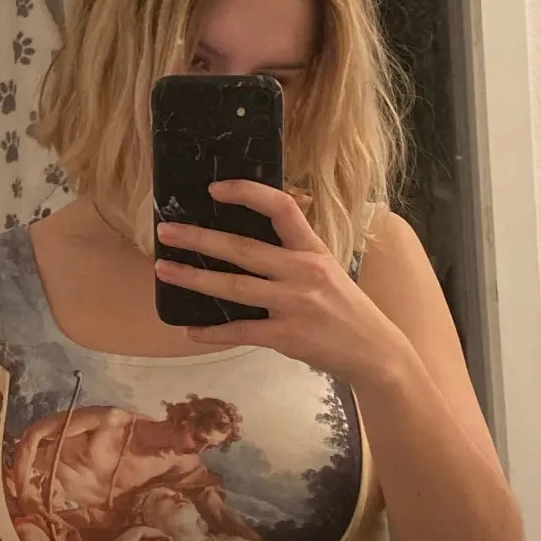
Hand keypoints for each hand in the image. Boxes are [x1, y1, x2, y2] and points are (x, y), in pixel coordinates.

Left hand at [155, 181, 409, 385]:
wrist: (375, 351)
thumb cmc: (346, 308)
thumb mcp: (328, 268)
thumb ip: (295, 253)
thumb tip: (252, 239)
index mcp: (314, 249)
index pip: (282, 207)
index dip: (247, 193)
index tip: (214, 189)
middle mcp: (303, 271)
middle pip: (243, 248)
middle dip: (200, 238)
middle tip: (167, 231)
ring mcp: (294, 304)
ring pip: (234, 287)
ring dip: (195, 278)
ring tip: (165, 269)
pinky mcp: (287, 337)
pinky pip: (241, 331)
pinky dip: (212, 332)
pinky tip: (190, 330)